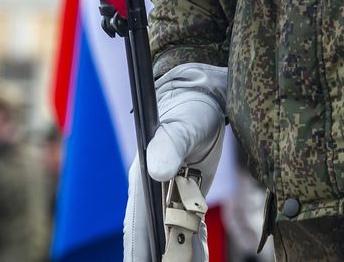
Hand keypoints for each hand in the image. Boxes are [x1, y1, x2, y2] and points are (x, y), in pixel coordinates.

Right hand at [123, 63, 226, 261]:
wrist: (205, 98)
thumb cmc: (191, 107)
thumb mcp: (184, 123)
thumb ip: (170, 143)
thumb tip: (155, 170)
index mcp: (144, 176)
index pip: (138, 221)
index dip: (139, 247)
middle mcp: (153, 190)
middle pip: (151, 234)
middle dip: (154, 254)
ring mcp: (171, 194)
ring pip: (169, 233)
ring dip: (174, 254)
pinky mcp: (188, 195)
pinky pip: (188, 226)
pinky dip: (192, 245)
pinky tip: (198, 258)